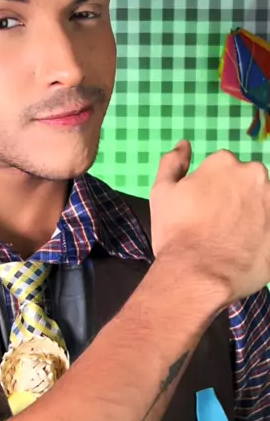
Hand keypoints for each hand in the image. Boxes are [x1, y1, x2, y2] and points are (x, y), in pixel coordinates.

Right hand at [150, 141, 269, 303]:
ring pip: (263, 203)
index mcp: (223, 163)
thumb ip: (172, 163)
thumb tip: (184, 145)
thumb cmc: (176, 233)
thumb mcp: (161, 193)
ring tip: (235, 239)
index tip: (203, 208)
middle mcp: (254, 176)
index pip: (222, 168)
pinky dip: (262, 233)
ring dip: (254, 215)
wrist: (199, 275)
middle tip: (219, 225)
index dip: (211, 189)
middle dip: (236, 198)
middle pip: (247, 182)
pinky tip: (248, 248)